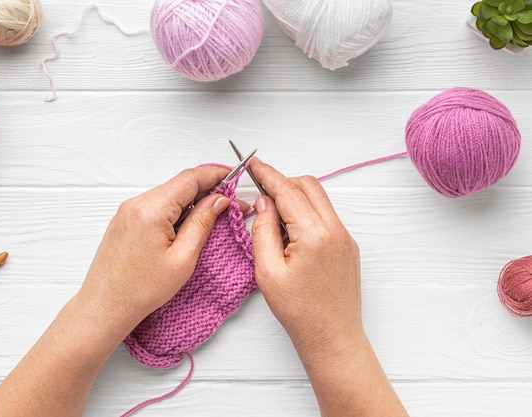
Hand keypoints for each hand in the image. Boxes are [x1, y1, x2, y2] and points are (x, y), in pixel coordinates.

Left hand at [78, 165, 232, 333]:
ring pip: (169, 194)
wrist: (106, 305)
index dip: (216, 174)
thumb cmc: (140, 289)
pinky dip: (175, 210)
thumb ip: (203, 223)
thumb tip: (219, 200)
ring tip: (211, 219)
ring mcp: (128, 210)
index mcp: (151, 209)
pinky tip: (187, 226)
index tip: (234, 177)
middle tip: (230, 205)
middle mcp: (136, 204)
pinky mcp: (125, 219)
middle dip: (207, 190)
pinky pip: (156, 205)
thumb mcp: (183, 258)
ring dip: (192, 201)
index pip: (190, 178)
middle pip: (180, 184)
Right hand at [249, 158, 361, 352]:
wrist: (332, 337)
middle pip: (308, 186)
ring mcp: (345, 237)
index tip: (253, 164)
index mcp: (314, 235)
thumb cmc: (299, 312)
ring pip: (318, 199)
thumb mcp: (267, 272)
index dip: (267, 174)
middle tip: (259, 193)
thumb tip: (263, 203)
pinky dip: (306, 213)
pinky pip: (325, 215)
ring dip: (295, 198)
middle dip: (282, 182)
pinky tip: (289, 234)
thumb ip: (263, 231)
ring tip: (272, 220)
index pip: (288, 191)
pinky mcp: (347, 245)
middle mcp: (335, 231)